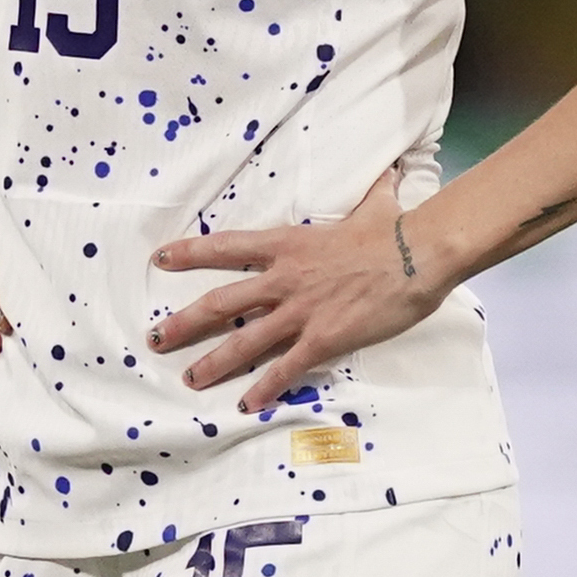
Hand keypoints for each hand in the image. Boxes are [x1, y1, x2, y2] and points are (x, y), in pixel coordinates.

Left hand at [149, 172, 447, 414]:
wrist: (419, 254)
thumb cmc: (396, 228)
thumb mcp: (375, 204)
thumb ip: (371, 192)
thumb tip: (389, 173)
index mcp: (287, 244)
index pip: (226, 247)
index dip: (190, 253)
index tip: (161, 259)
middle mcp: (284, 279)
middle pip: (221, 303)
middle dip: (185, 323)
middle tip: (156, 339)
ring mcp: (301, 311)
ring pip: (245, 341)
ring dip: (215, 362)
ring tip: (190, 379)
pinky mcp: (324, 338)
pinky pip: (287, 367)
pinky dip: (265, 387)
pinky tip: (247, 404)